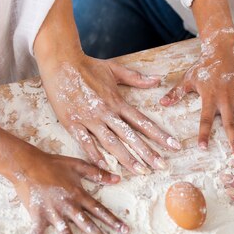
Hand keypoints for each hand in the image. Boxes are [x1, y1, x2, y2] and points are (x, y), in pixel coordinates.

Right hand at [12, 150, 128, 233]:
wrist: (27, 164)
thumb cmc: (52, 163)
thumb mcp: (78, 165)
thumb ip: (97, 173)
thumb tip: (118, 178)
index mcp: (79, 195)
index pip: (100, 211)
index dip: (114, 221)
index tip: (126, 232)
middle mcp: (69, 207)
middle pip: (89, 227)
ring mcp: (54, 213)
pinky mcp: (38, 216)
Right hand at [40, 56, 181, 174]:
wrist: (60, 61)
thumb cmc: (87, 66)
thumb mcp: (114, 70)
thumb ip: (137, 78)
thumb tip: (158, 79)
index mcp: (118, 102)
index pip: (143, 122)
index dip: (160, 135)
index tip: (174, 146)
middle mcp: (107, 113)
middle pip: (132, 137)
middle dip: (148, 153)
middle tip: (162, 166)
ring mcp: (90, 119)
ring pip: (112, 143)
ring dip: (127, 159)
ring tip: (141, 172)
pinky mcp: (73, 123)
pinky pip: (86, 143)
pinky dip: (95, 156)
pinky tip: (106, 168)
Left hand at [160, 29, 233, 157]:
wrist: (222, 51)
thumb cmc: (203, 67)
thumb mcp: (187, 79)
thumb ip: (176, 93)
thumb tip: (161, 103)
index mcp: (210, 98)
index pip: (205, 120)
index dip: (204, 134)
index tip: (203, 148)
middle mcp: (226, 100)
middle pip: (230, 124)